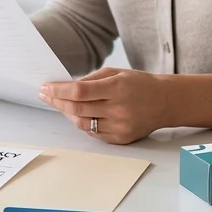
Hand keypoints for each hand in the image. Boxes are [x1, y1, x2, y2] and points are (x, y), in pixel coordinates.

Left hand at [38, 68, 166, 144]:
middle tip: (46, 95)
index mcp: (117, 88)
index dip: (59, 90)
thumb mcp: (116, 73)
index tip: (45, 87)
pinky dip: (83, 123)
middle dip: (57, 101)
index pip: (80, 91)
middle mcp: (118, 109)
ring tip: (60, 104)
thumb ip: (91, 80)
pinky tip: (78, 115)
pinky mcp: (121, 139)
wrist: (165, 102)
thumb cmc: (139, 84)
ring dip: (67, 114)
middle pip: (77, 109)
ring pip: (83, 123)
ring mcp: (120, 126)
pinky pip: (94, 133)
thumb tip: (65, 86)